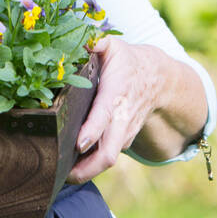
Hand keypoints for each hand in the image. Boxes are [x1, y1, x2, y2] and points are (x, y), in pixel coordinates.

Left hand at [66, 36, 166, 183]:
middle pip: (108, 154)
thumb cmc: (127, 61)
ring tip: (58, 177)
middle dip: (86, 169)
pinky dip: (89, 166)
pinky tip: (69, 168)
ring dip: (85, 171)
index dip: (93, 130)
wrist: (158, 79)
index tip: (79, 143)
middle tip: (61, 176)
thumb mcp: (114, 46)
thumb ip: (97, 42)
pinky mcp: (121, 141)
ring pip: (106, 160)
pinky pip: (105, 156)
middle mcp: (121, 119)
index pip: (105, 115)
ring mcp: (122, 133)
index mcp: (117, 94)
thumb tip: (82, 40)